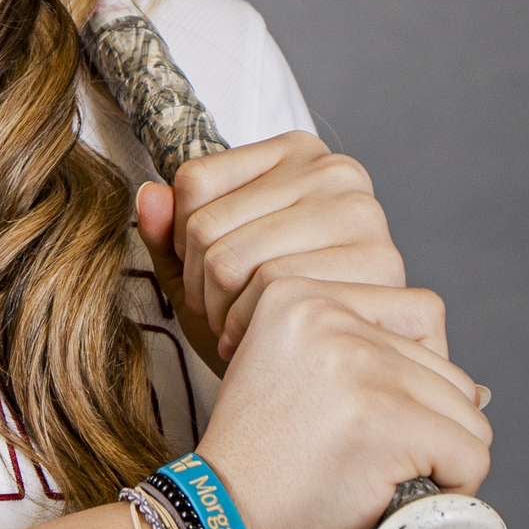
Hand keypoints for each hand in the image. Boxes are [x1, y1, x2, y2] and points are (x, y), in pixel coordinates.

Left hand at [135, 133, 405, 377]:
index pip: (194, 181)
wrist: (325, 374)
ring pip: (231, 260)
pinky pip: (273, 290)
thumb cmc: (258, 312)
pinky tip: (260, 339)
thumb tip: (149, 196)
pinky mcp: (380, 264)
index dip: (178, 240)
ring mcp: (364, 214)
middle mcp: (336, 172)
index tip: (200, 274)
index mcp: (296, 154)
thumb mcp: (201, 269)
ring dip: (216, 311)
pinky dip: (247, 325)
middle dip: (195, 285)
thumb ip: (168, 232)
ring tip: (232, 328)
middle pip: (207, 225)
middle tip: (214, 315)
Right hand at [195, 276, 493, 528]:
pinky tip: (399, 499)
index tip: (354, 422)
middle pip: (445, 369)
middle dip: (425, 427)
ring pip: (465, 412)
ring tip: (379, 482)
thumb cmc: (257, 471)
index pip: (418, 315)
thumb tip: (480, 390)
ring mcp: (358, 366)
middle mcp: (326, 316)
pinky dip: (453, 491)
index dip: (407, 384)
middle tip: (364, 464)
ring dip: (440, 459)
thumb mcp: (292, 382)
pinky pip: (471, 456)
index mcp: (295, 294)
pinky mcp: (387, 420)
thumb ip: (366, 361)